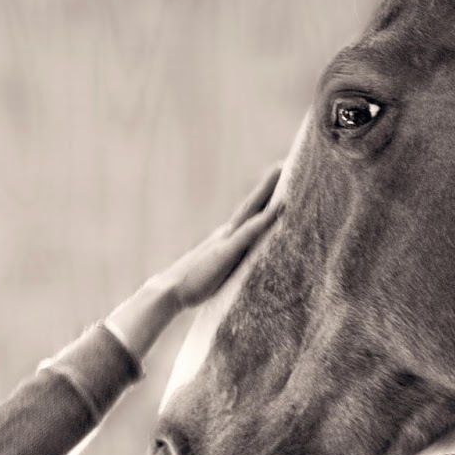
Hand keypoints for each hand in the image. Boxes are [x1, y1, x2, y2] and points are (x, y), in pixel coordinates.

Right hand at [103, 165, 284, 362]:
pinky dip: (266, 217)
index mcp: (226, 239)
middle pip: (252, 203)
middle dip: (269, 184)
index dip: (263, 198)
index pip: (249, 215)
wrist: (170, 291)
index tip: (277, 181)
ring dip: (268, 190)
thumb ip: (227, 267)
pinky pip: (250, 231)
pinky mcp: (227, 250)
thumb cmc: (192, 286)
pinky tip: (280, 206)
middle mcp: (227, 233)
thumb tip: (233, 272)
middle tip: (284, 163)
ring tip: (283, 170)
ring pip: (252, 209)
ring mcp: (227, 239)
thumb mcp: (217, 273)